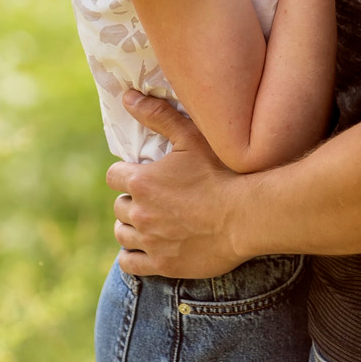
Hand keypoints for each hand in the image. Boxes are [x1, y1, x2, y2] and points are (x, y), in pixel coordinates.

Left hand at [107, 90, 245, 277]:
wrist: (246, 216)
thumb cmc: (221, 173)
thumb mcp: (191, 137)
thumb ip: (158, 115)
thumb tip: (128, 97)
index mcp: (142, 182)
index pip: (114, 176)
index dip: (125, 173)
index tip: (140, 174)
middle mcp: (140, 212)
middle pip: (119, 206)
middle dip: (132, 200)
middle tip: (153, 198)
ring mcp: (150, 241)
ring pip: (122, 233)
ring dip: (131, 226)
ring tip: (149, 221)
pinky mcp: (162, 264)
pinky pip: (129, 263)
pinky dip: (132, 255)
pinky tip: (144, 248)